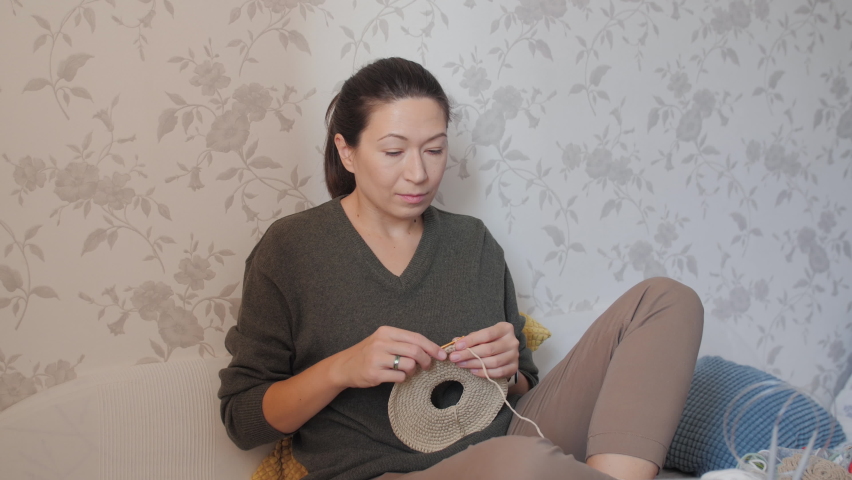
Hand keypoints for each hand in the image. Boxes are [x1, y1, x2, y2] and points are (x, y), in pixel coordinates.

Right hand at [332, 326, 446, 388]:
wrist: (344, 366)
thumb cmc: (369, 353)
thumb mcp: (383, 340)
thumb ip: (403, 342)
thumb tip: (430, 349)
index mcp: (386, 332)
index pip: (415, 337)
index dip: (432, 346)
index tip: (441, 355)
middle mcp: (381, 343)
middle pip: (415, 351)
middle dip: (426, 360)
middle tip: (427, 366)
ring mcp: (377, 358)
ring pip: (409, 365)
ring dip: (412, 370)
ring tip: (406, 370)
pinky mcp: (374, 374)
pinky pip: (399, 377)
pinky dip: (402, 378)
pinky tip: (395, 376)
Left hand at [448, 322, 518, 379]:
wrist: (507, 353)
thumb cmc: (492, 342)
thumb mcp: (482, 336)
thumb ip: (470, 338)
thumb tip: (455, 342)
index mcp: (505, 328)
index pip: (486, 334)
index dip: (471, 340)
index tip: (457, 346)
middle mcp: (512, 341)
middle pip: (489, 349)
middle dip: (469, 354)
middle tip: (454, 358)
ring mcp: (515, 355)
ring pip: (493, 362)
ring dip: (474, 364)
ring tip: (461, 364)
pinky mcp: (514, 367)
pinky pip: (498, 372)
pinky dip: (484, 372)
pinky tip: (473, 371)